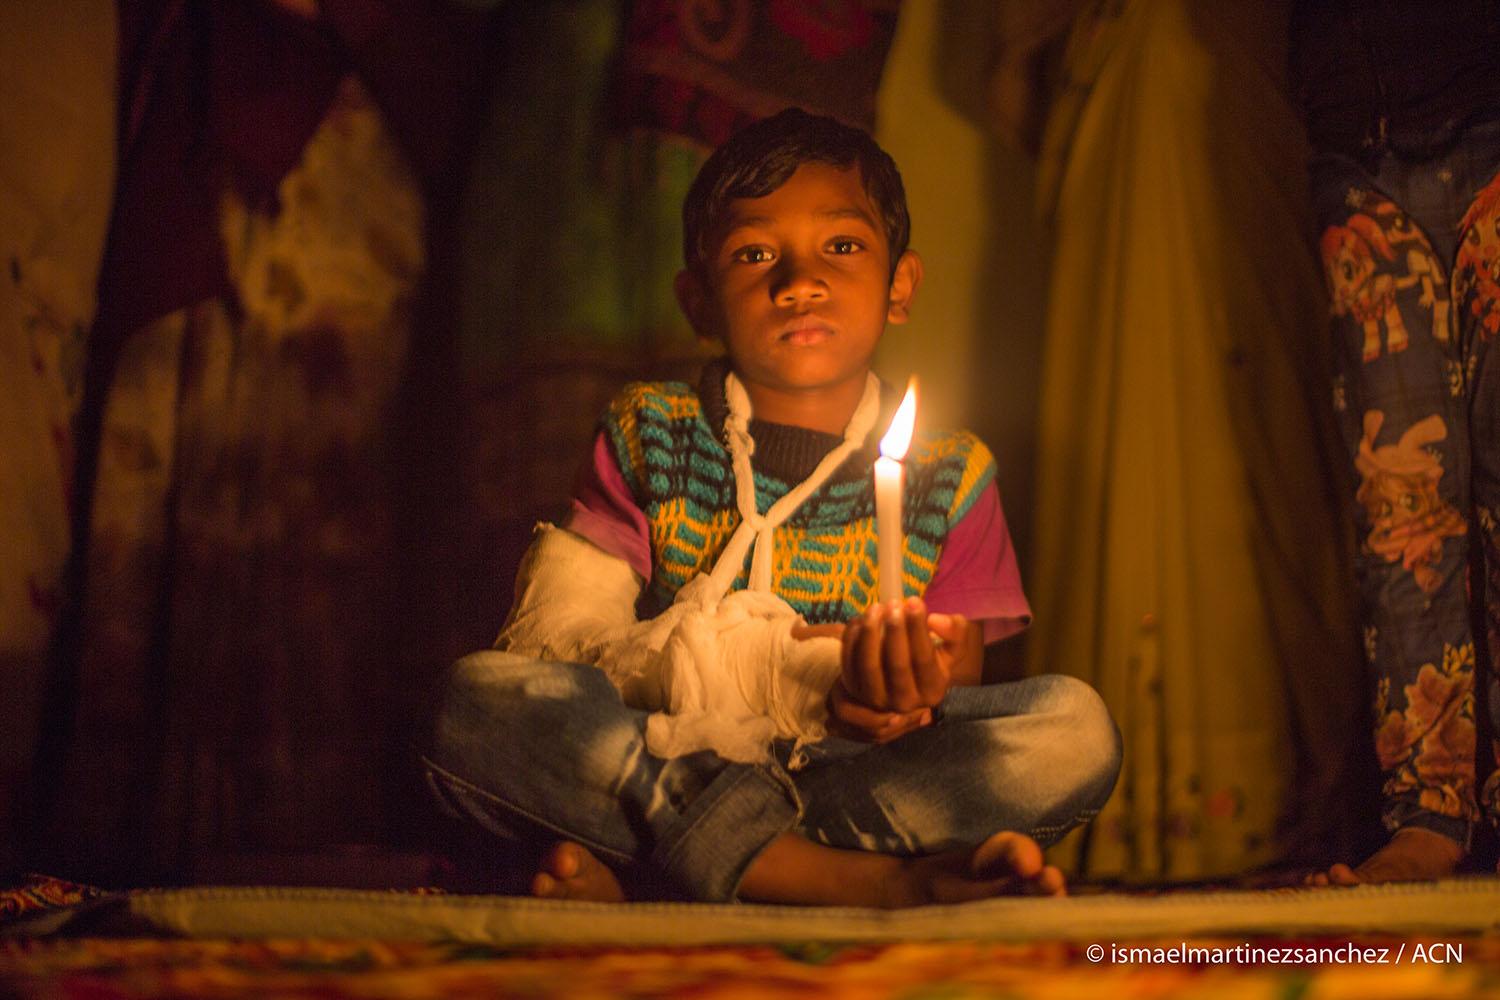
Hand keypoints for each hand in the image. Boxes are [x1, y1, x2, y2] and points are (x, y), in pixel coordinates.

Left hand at [825, 598, 978, 742]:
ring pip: (869, 665)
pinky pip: (849, 662)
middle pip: (896, 664)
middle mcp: (904, 702)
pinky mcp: (854, 689)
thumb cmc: (929, 661)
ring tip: (875, 608)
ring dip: (870, 633)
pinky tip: (861, 619)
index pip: (923, 659)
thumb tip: (935, 620)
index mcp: (931, 691)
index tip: (914, 600)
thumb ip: (955, 633)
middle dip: (894, 630)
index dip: (918, 629)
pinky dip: (852, 638)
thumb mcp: (950, 650)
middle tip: (893, 603)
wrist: (900, 684)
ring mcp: (875, 699)